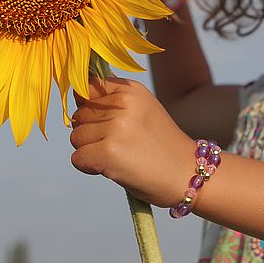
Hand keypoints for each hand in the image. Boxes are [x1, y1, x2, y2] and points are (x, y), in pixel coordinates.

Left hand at [69, 76, 194, 206]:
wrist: (187, 175)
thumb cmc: (162, 146)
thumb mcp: (143, 111)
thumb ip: (114, 102)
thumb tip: (77, 98)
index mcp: (131, 90)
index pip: (89, 88)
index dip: (89, 107)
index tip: (103, 121)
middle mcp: (123, 104)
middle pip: (79, 114)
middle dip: (89, 131)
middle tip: (116, 145)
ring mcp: (116, 128)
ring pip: (76, 137)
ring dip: (89, 150)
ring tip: (117, 156)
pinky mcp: (108, 153)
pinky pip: (77, 158)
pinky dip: (88, 166)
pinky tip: (111, 168)